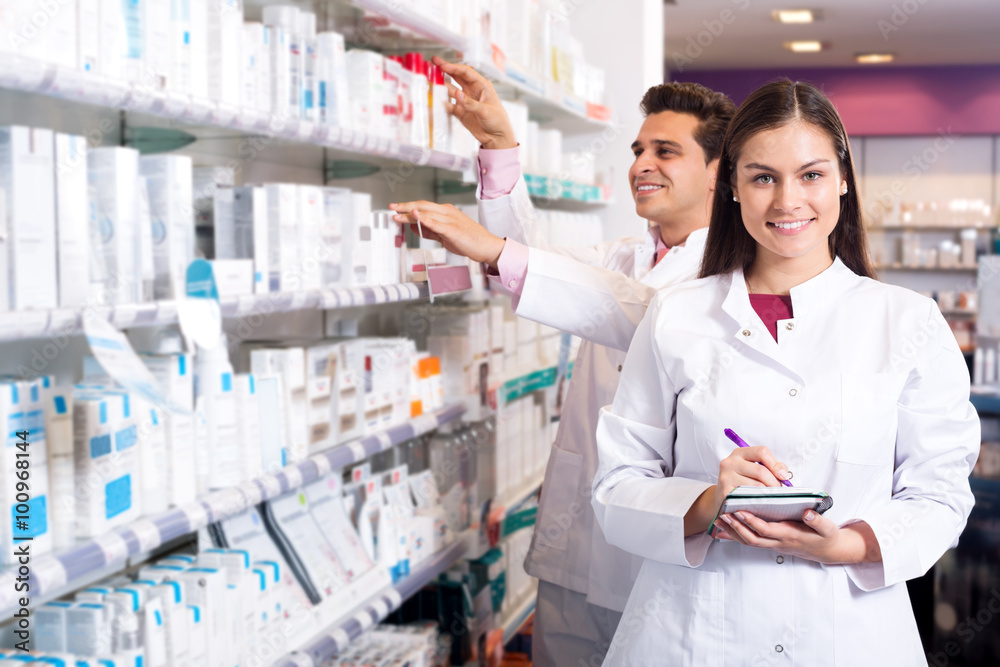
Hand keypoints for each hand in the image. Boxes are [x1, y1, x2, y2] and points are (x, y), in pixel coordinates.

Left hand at [388, 200, 505, 267]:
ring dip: (410, 214)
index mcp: (446, 211)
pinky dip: (424, 219)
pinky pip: (436, 223)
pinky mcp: (453, 230)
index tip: (395, 207)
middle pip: (423, 206)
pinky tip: (415, 217)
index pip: (423, 206)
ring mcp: (450, 220)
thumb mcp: (445, 235)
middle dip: (405, 206)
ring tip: (396, 215)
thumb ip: (430, 230)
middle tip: (391, 206)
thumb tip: (413, 226)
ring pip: (427, 213)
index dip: (408, 206)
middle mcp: (447, 212)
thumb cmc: (467, 241)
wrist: (486, 246)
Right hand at [431, 56, 517, 149]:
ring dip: (442, 86)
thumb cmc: (498, 121)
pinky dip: (443, 103)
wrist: (497, 138)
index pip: (466, 72)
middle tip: (434, 63)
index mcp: (482, 86)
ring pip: (451, 90)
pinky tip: (438, 101)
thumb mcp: (485, 111)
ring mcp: (466, 101)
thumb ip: (470, 103)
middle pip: (457, 77)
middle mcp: (473, 91)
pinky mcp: (461, 111)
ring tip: (432, 82)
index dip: (453, 67)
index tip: (442, 65)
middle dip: (445, 70)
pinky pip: (449, 105)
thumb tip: (457, 94)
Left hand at [711, 512, 881, 564]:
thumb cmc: (826, 536)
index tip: (739, 511)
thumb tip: (807, 512)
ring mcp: (774, 545)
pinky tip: (723, 531)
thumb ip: (818, 520)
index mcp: (790, 535)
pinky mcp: (771, 543)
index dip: (752, 522)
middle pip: (752, 538)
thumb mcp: (828, 528)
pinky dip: (736, 537)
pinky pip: (751, 541)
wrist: (827, 551)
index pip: (766, 530)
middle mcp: (779, 542)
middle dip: (736, 527)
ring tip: (718, 520)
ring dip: (732, 532)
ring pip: (749, 541)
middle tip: (722, 514)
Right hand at [712, 445, 791, 512]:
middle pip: (760, 471)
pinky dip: (758, 502)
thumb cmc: (744, 482)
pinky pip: (748, 498)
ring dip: (768, 494)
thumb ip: (772, 467)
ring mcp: (725, 478)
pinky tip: (760, 505)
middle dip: (774, 483)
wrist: (723, 498)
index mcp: (739, 453)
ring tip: (770, 498)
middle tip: (778, 492)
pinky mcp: (725, 493)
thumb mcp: (755, 469)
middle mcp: (730, 463)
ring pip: (756, 486)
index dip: (775, 464)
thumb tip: (783, 474)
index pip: (761, 452)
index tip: (783, 476)